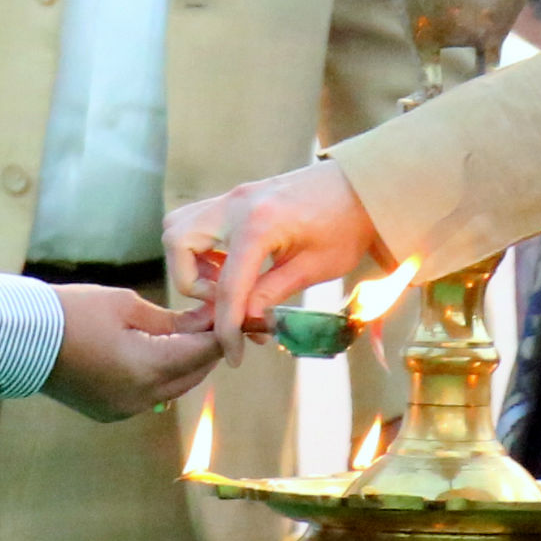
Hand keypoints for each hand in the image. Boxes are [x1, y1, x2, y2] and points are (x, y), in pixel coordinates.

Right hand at [39, 285, 223, 421]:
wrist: (21, 338)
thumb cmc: (72, 311)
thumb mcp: (127, 306)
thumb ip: (171, 320)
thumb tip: (205, 321)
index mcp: (149, 368)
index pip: (204, 352)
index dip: (222, 331)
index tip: (232, 313)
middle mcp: (142, 397)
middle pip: (193, 374)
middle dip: (206, 348)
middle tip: (212, 319)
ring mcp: (124, 409)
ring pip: (173, 388)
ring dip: (185, 364)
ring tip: (187, 332)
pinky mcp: (110, 412)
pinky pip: (149, 396)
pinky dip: (160, 376)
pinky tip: (157, 352)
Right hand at [163, 161, 391, 338]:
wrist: (363, 186)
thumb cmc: (347, 225)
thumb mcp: (315, 267)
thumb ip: (272, 293)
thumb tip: (244, 321)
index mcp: (259, 224)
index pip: (228, 286)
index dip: (227, 328)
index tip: (233, 354)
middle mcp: (236, 204)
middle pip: (177, 241)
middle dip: (190, 280)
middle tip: (224, 300)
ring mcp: (234, 197)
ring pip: (180, 227)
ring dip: (192, 262)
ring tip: (228, 283)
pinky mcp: (237, 198)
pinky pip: (198, 222)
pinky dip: (204, 249)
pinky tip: (235, 266)